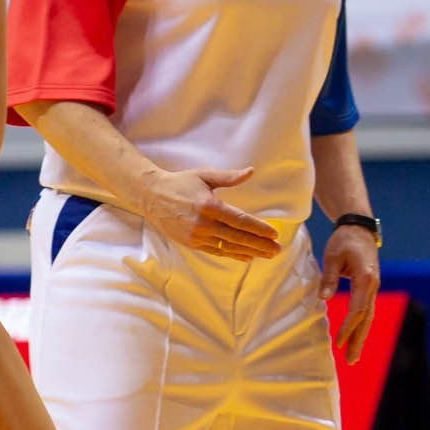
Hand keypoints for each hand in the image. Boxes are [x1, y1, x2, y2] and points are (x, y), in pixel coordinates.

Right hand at [144, 166, 277, 259]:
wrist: (152, 197)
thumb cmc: (180, 183)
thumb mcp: (204, 175)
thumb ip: (229, 177)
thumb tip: (250, 172)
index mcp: (209, 205)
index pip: (240, 220)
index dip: (259, 228)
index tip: (274, 234)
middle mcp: (203, 223)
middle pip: (238, 237)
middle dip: (260, 244)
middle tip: (277, 249)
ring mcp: (196, 236)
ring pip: (229, 247)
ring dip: (250, 252)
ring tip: (267, 255)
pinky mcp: (191, 243)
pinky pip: (216, 251)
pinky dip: (233, 255)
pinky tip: (247, 257)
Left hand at [319, 223, 380, 362]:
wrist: (359, 229)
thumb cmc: (344, 241)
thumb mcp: (331, 256)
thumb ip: (328, 278)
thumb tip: (323, 299)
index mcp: (365, 278)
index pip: (357, 309)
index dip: (348, 327)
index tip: (338, 342)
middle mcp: (373, 286)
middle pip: (366, 318)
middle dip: (358, 340)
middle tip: (350, 360)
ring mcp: (373, 288)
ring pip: (368, 317)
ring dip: (361, 336)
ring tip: (353, 356)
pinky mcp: (369, 288)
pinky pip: (366, 311)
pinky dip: (361, 326)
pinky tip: (354, 338)